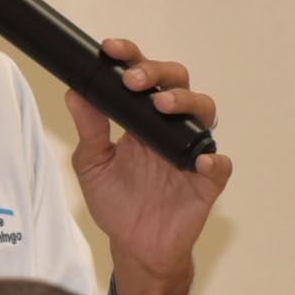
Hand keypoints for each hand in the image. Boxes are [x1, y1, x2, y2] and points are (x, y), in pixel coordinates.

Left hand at [67, 37, 229, 294]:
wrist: (135, 245)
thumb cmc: (116, 202)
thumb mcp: (92, 165)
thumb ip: (89, 130)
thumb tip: (74, 93)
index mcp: (140, 118)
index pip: (141, 76)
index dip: (131, 57)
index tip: (110, 49)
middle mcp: (168, 127)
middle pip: (177, 82)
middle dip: (158, 73)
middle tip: (135, 81)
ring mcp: (190, 150)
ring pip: (204, 111)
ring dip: (186, 103)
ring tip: (163, 107)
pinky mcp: (207, 181)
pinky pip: (220, 164)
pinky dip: (214, 159)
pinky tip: (200, 160)